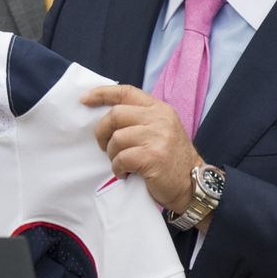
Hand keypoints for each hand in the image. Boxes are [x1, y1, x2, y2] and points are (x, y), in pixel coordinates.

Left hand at [83, 85, 203, 209]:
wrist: (192, 184)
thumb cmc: (170, 159)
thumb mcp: (160, 130)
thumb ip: (139, 119)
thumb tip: (106, 115)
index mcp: (160, 109)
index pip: (126, 92)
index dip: (102, 93)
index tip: (84, 100)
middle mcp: (160, 119)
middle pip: (116, 114)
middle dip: (102, 132)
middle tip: (105, 147)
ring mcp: (158, 136)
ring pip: (117, 138)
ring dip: (113, 154)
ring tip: (122, 163)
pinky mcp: (154, 156)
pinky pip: (122, 158)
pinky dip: (118, 168)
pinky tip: (125, 173)